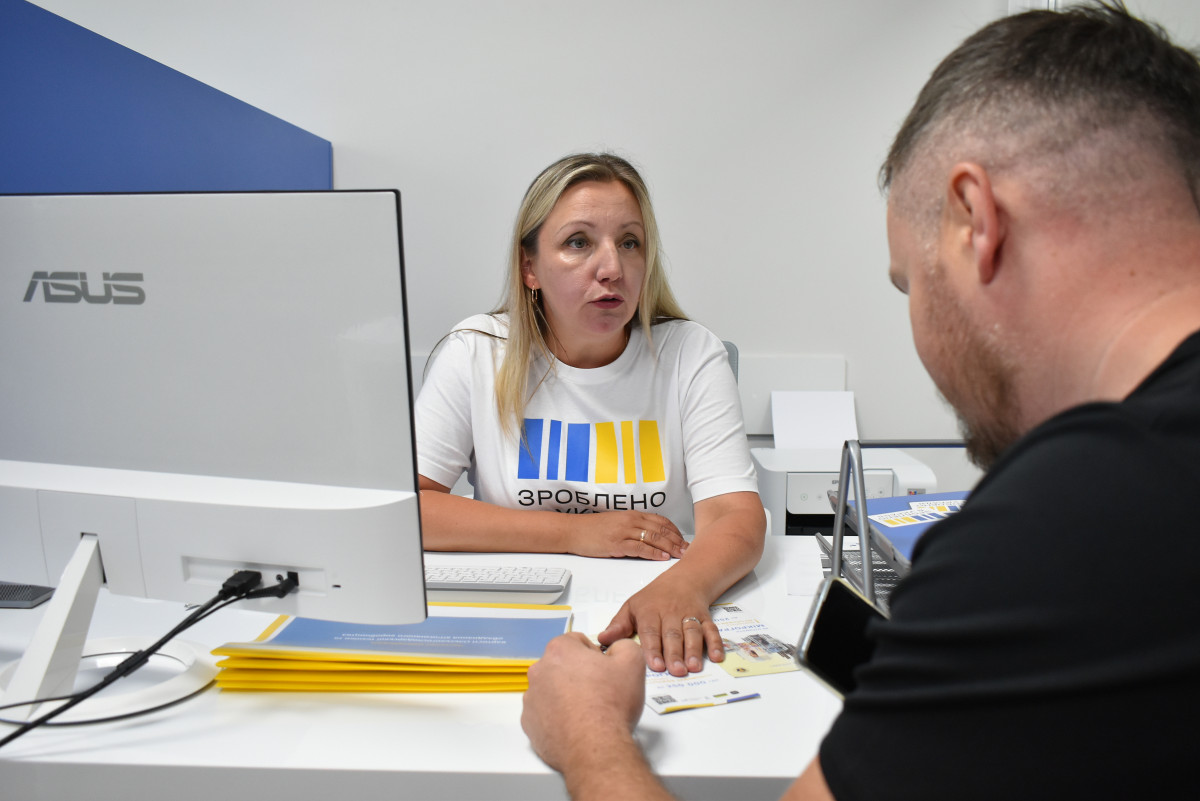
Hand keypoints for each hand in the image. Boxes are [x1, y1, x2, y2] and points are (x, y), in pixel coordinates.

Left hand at [521, 633, 645, 771]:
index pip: (577, 642)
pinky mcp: (529, 723)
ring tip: (588, 711)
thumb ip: (623, 645)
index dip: (595, 655)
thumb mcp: (632, 662)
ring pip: (551, 690)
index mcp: (560, 650)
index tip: (604, 670)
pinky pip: (544, 713)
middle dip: (578, 674)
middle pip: (562, 665)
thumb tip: (617, 648)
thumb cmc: (610, 705)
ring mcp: (532, 698)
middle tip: (599, 692)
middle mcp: (540, 671)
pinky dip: (557, 717)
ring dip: (566, 696)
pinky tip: (575, 725)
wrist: (595, 747)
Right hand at [567, 512, 686, 560]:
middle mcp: (631, 521)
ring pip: (654, 538)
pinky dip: (654, 553)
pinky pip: (640, 548)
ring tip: (681, 555)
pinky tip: (662, 558)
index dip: (675, 531)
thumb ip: (633, 527)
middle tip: (689, 550)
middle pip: (661, 530)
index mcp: (632, 515)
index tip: (685, 540)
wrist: (573, 531)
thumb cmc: (593, 529)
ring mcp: (624, 532)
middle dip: (677, 540)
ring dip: (670, 547)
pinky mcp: (617, 544)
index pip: (661, 521)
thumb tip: (650, 537)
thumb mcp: (616, 523)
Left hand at [597, 573, 722, 676]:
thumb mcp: (632, 606)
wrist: (684, 579)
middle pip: (673, 635)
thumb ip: (619, 625)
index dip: (653, 648)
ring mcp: (690, 615)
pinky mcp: (705, 617)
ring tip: (694, 667)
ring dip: (695, 650)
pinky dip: (716, 643)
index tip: (654, 665)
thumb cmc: (654, 597)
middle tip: (676, 671)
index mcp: (650, 612)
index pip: (651, 631)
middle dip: (675, 653)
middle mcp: (671, 613)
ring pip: (693, 633)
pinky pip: (712, 630)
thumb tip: (601, 639)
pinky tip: (717, 657)